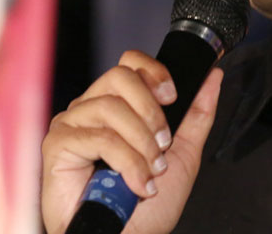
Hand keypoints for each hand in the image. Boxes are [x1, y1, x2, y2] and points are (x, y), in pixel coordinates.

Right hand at [41, 50, 222, 233]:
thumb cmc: (147, 208)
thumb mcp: (184, 154)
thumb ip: (197, 114)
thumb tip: (213, 77)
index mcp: (117, 106)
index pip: (130, 64)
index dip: (154, 72)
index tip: (173, 96)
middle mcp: (91, 108)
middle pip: (120, 76)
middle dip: (151, 111)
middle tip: (162, 144)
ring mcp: (72, 124)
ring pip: (112, 107)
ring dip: (142, 143)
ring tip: (150, 171)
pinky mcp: (58, 144)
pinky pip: (99, 136)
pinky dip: (127, 162)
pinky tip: (135, 184)